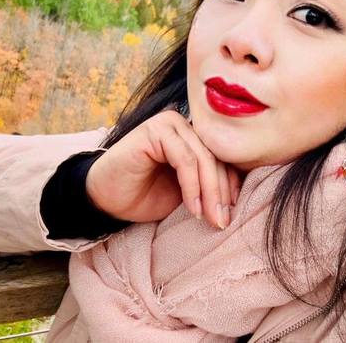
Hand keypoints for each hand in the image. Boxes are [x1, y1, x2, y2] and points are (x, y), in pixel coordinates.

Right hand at [85, 110, 242, 228]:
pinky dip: (192, 186)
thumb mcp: (185, 192)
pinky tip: (193, 208)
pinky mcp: (155, 129)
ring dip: (210, 192)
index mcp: (192, 136)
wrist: (106, 200)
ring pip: (203, 158)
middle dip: (221, 192)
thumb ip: (207, 183)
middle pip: (215, 157)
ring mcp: (169, 123)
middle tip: (222, 221)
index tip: (232, 212)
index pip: (221, 156)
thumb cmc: (144, 195)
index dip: (231, 184)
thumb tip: (240, 193)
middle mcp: (182, 125)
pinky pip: (185, 159)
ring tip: (211, 219)